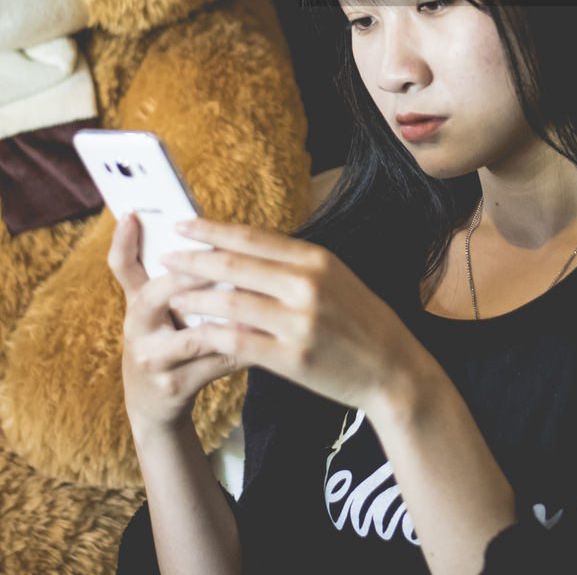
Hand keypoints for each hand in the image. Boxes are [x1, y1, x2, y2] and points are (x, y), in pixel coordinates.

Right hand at [108, 213, 238, 435]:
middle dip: (190, 274)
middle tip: (221, 257)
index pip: (122, 266)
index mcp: (137, 300)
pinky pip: (215, 364)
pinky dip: (243, 349)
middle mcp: (137, 327)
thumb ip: (177, 276)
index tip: (132, 215)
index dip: (122, 241)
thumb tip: (213, 232)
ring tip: (258, 301)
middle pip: (156, 294)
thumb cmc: (168, 340)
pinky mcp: (173, 387)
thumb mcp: (161, 309)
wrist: (154, 404)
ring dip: (229, 318)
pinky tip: (266, 337)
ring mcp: (152, 360)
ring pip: (194, 335)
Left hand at [160, 219, 424, 415]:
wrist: (392, 370)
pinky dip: (210, 335)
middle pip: (236, 266)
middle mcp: (307, 284)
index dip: (213, 230)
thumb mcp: (334, 279)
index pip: (253, 238)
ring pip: (231, 303)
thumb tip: (244, 253)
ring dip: (195, 298)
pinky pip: (239, 342)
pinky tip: (192, 333)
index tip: (183, 224)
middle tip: (166, 256)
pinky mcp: (293, 358)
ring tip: (169, 296)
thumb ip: (293, 267)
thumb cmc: (359, 322)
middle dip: (194, 260)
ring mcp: (300, 322)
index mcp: (317, 259)